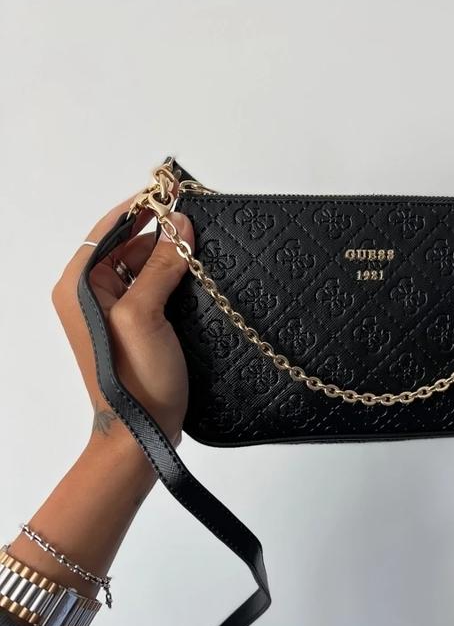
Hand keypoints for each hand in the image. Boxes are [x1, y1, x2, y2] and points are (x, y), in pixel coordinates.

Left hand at [51, 183, 194, 447]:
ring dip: (170, 255)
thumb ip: (159, 266)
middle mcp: (89, 293)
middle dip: (161, 232)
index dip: (140, 207)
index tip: (174, 193)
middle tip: (197, 222)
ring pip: (142, 265)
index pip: (108, 228)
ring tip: (202, 247)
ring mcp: (112, 310)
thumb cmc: (135, 381)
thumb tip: (181, 225)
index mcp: (78, 285)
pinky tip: (197, 276)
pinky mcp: (134, 325)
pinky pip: (152, 288)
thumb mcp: (144, 315)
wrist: (142, 433)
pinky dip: (173, 278)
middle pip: (126, 244)